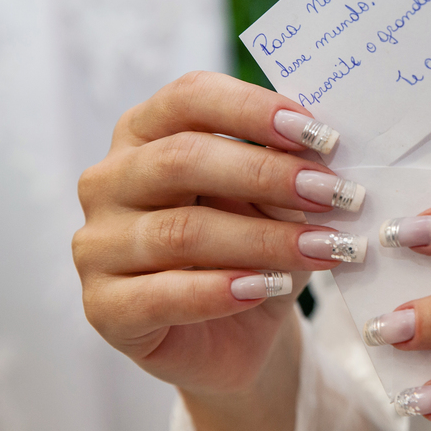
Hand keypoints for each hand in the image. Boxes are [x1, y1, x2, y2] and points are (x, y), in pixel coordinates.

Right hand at [73, 71, 365, 396]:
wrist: (239, 332)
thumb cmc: (253, 245)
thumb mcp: (274, 198)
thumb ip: (283, 166)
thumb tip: (322, 147)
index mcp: (144, 132)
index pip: (189, 98)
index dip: (253, 110)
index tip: (318, 134)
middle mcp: (109, 180)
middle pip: (182, 160)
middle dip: (267, 174)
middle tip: (333, 192)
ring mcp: (98, 244)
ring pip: (181, 232)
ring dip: (264, 240)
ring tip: (324, 248)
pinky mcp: (104, 307)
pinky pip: (161, 295)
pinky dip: (221, 291)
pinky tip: (267, 288)